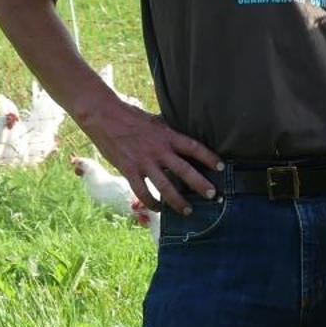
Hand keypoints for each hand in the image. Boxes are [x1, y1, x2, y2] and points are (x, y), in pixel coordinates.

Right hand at [85, 102, 221, 215]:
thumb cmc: (130, 116)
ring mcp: (144, 162)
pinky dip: (151, 203)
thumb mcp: (154, 122)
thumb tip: (181, 140)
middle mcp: (159, 150)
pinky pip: (143, 192)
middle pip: (185, 170)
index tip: (221, 167)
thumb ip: (167, 134)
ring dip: (178, 201)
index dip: (208, 157)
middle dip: (201, 185)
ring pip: (166, 186)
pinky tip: (158, 208)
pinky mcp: (129, 170)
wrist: (103, 115)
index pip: (193, 147)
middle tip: (214, 196)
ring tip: (189, 211)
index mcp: (167, 135)